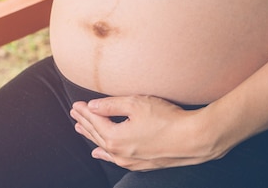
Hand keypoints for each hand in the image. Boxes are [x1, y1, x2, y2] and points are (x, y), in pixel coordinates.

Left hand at [70, 95, 224, 170]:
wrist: (192, 139)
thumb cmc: (166, 118)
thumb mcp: (136, 104)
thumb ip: (111, 105)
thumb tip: (92, 106)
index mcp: (114, 137)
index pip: (94, 121)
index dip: (85, 111)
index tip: (76, 104)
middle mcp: (118, 152)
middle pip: (96, 134)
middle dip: (85, 122)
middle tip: (75, 113)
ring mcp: (129, 160)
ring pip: (103, 147)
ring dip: (91, 136)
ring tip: (80, 128)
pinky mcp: (141, 163)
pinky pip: (114, 158)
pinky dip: (104, 152)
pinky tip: (99, 152)